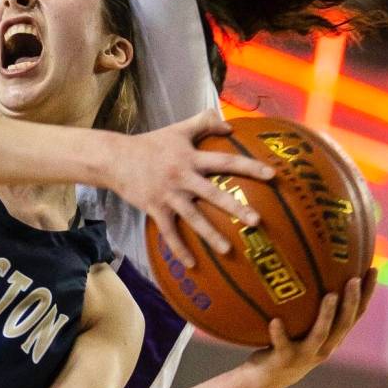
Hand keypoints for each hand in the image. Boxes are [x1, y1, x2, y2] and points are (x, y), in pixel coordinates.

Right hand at [111, 109, 274, 266]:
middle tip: (257, 221)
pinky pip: (169, 233)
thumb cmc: (150, 144)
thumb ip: (204, 122)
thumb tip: (229, 126)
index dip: (249, 167)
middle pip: (213, 194)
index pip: (226, 161)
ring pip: (193, 218)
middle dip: (235, 208)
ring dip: (211, 235)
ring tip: (228, 250)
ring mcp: (168, 196)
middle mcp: (182, 178)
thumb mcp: (178, 129)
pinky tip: (191, 264)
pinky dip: (179, 249)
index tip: (272, 175)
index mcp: (191, 158)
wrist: (116, 159)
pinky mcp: (155, 209)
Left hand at [244, 270, 375, 387]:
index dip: (366, 294)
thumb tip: (304, 268)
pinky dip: (279, 333)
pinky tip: (275, 321)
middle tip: (353, 279)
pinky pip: (282, 344)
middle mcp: (324, 347)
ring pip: (320, 334)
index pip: (355, 314)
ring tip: (330, 295)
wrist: (266, 379)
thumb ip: (306, 307)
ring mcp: (305, 355)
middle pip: (344, 323)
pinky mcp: (284, 359)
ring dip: (326, 315)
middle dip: (351, 301)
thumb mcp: (300, 327)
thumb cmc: (284, 345)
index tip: (371, 269)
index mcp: (332, 338)